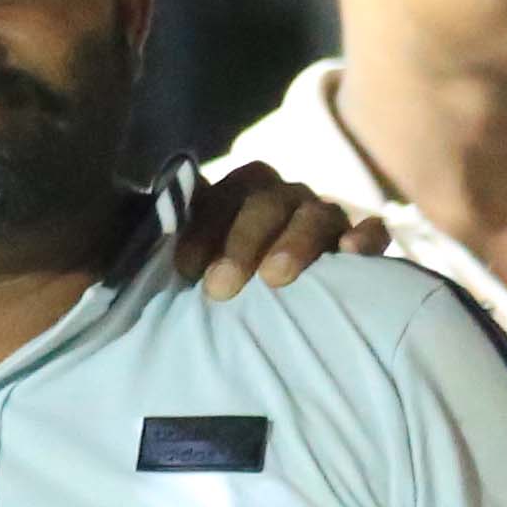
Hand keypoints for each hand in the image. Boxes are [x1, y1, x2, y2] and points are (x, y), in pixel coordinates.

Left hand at [174, 161, 382, 296]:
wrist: (273, 312)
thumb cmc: (219, 285)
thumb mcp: (190, 265)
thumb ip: (169, 246)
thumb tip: (136, 229)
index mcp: (241, 196)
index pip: (224, 194)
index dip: (204, 227)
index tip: (184, 268)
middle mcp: (284, 200)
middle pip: (268, 202)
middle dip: (241, 242)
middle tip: (221, 288)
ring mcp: (325, 219)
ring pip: (316, 214)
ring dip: (296, 242)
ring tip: (276, 278)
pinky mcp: (361, 245)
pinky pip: (370, 232)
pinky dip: (364, 238)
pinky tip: (352, 253)